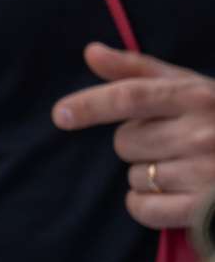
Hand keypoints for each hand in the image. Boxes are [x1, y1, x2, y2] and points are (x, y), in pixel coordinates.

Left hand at [53, 42, 214, 228]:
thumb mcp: (190, 86)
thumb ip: (137, 70)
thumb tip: (90, 52)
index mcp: (196, 96)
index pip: (130, 97)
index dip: (90, 105)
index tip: (60, 115)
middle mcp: (201, 133)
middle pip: (126, 141)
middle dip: (136, 143)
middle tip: (169, 142)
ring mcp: (205, 173)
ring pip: (134, 176)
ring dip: (145, 175)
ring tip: (181, 168)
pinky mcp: (204, 209)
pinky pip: (143, 209)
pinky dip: (144, 205)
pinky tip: (168, 196)